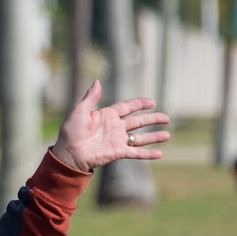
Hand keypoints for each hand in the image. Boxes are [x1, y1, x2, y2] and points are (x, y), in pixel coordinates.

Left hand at [51, 79, 171, 171]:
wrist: (68, 153)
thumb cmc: (71, 131)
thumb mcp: (80, 111)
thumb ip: (91, 97)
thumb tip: (97, 81)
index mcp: (107, 115)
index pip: (127, 107)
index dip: (139, 104)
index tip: (152, 102)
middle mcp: (115, 127)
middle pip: (138, 121)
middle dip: (152, 119)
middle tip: (167, 118)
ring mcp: (117, 140)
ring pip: (140, 138)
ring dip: (154, 136)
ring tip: (168, 135)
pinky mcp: (118, 152)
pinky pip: (135, 153)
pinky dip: (147, 154)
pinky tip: (160, 154)